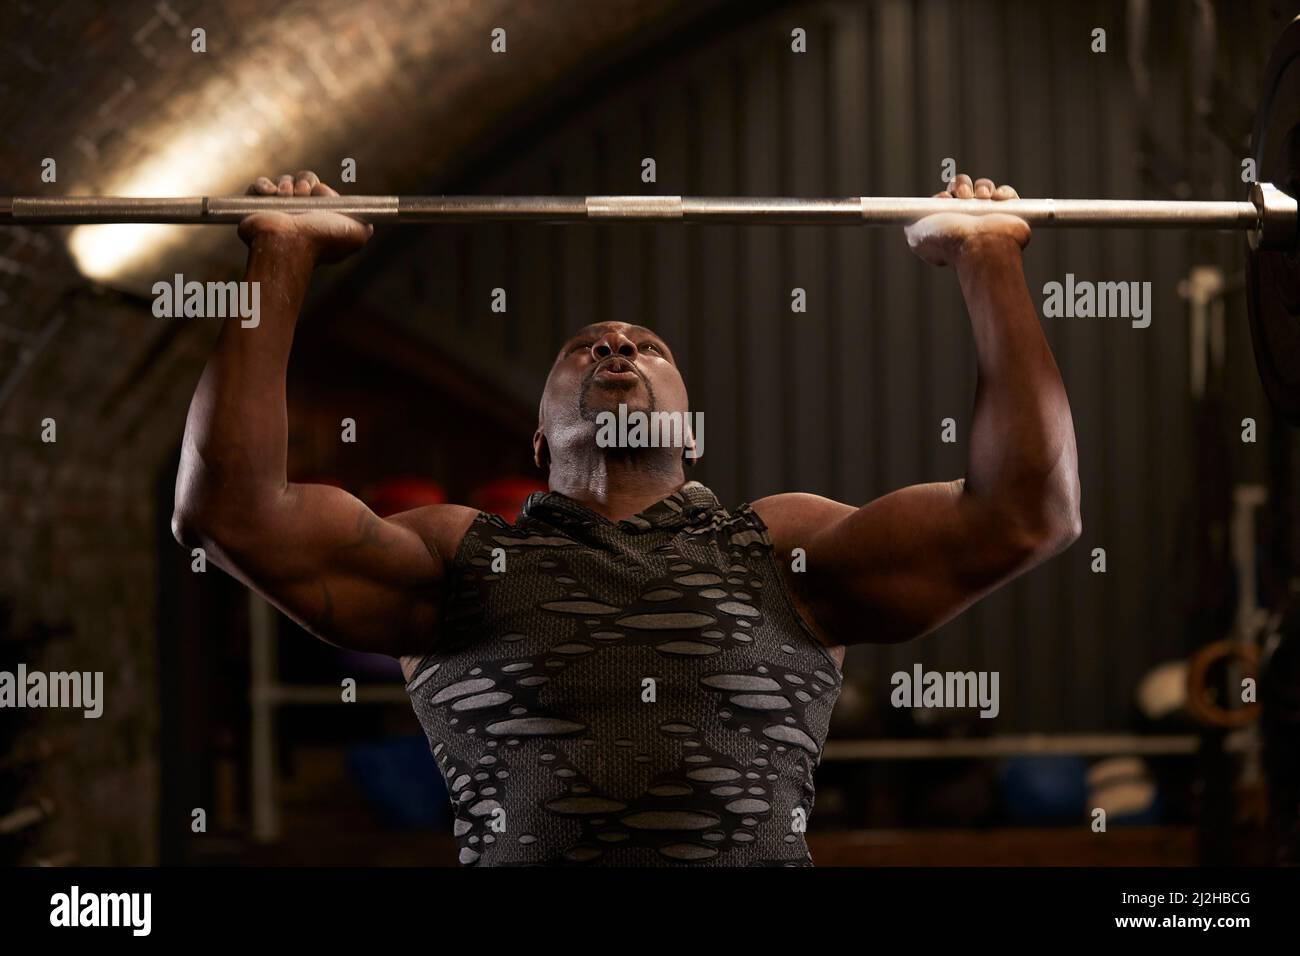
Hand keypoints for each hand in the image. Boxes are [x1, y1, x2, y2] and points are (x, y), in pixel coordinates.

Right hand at [236, 170, 372, 262]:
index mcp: (318, 216)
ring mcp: (276, 209)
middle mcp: (298, 213)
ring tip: (285, 198)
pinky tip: (272, 194)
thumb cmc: (321, 240)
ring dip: (286, 185)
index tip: (319, 194)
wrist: (288, 245)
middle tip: (302, 194)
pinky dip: (265, 185)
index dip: (320, 189)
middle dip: (303, 182)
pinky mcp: (255, 207)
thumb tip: (368, 221)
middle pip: (301, 180)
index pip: (319, 188)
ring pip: (283, 180)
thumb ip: (366, 226)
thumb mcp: (357, 236)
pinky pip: (259, 185)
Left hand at [904, 174, 1029, 266]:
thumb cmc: (949, 242)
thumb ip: (911, 227)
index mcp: (948, 222)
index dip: (945, 194)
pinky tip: (996, 200)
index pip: (946, 197)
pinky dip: (1003, 193)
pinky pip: (1006, 193)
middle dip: (962, 185)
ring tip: (981, 199)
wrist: (980, 246)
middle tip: (963, 196)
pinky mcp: (1010, 213)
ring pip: (984, 187)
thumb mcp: (916, 236)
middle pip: (964, 187)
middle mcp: (968, 219)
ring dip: (982, 187)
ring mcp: (989, 216)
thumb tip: (912, 222)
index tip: (944, 199)